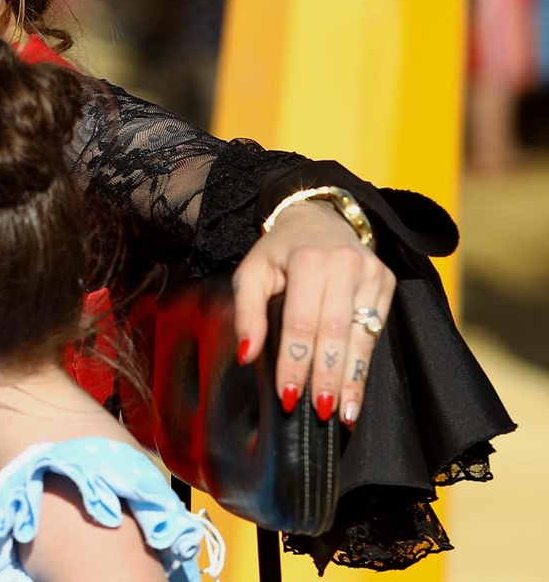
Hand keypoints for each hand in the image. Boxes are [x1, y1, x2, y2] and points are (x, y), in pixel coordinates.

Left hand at [231, 201, 393, 427]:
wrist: (320, 218)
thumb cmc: (280, 252)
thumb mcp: (251, 272)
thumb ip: (247, 312)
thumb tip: (247, 355)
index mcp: (308, 260)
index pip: (301, 322)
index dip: (294, 362)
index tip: (288, 396)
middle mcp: (345, 265)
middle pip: (335, 333)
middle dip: (325, 377)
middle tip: (317, 412)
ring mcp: (372, 274)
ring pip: (361, 337)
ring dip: (351, 380)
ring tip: (344, 415)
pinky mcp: (387, 283)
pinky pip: (376, 332)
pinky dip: (365, 366)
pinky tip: (357, 393)